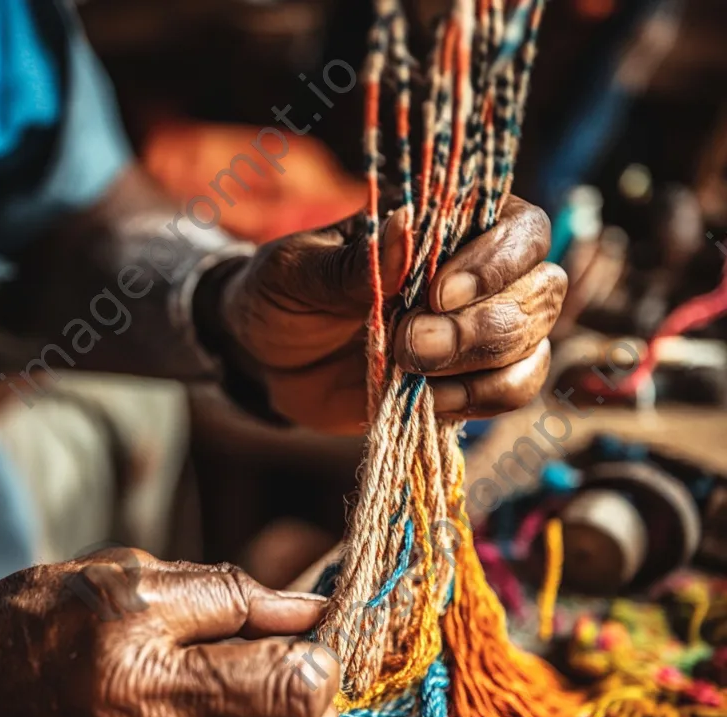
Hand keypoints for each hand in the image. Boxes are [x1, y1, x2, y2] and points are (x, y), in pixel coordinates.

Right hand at [0, 551, 339, 716]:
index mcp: (135, 629)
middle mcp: (145, 704)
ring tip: (299, 711)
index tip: (315, 621)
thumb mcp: (121, 573)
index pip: (254, 622)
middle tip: (316, 669)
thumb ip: (218, 591)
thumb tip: (304, 608)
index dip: (305, 623)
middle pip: (284, 703)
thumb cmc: (39, 620)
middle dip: (322, 683)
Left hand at [220, 196, 566, 432]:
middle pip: (540, 291)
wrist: (267, 360)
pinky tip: (425, 402)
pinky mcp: (465, 384)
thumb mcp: (295, 272)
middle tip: (407, 344)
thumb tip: (404, 230)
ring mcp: (478, 332)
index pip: (519, 227)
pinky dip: (477, 403)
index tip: (438, 295)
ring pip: (532, 347)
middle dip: (480, 328)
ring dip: (480, 369)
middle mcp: (480, 274)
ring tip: (408, 371)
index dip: (497, 262)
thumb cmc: (281, 296)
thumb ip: (349, 262)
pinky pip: (510, 392)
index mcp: (445, 224)